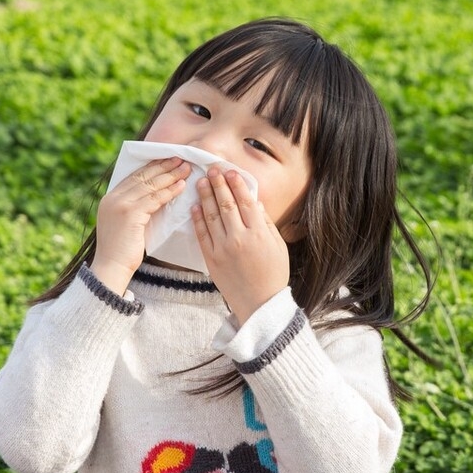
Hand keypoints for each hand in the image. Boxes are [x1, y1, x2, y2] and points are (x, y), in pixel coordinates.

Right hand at [90, 156, 190, 295]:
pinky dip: (169, 191)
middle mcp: (113, 198)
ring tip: (185, 169)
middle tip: (180, 159)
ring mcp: (120, 204)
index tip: (168, 161)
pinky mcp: (130, 213)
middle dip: (163, 166)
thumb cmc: (121, 251)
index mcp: (110, 198)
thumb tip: (154, 198)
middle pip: (142, 177)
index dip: (152, 167)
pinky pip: (154, 198)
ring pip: (150, 185)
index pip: (134, 177)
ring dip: (170, 175)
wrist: (111, 268)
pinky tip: (181, 186)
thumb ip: (134, 209)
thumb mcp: (125, 224)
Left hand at [192, 166, 288, 322]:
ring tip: (201, 182)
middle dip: (218, 184)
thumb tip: (255, 202)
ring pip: (212, 216)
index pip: (245, 201)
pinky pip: (202, 234)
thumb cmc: (273, 274)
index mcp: (259, 233)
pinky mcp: (211, 259)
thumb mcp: (278, 245)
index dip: (237, 184)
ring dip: (206, 196)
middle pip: (226, 204)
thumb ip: (265, 223)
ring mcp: (224, 248)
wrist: (259, 303)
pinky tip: (195, 206)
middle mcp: (240, 237)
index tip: (231, 171)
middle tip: (212, 169)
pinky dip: (198, 219)